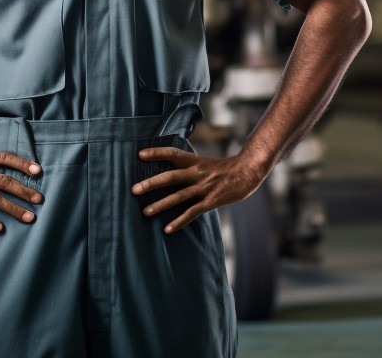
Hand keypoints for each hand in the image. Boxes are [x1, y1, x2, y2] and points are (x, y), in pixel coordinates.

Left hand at [132, 148, 262, 233]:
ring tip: (146, 212)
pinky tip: (168, 229)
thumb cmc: (225, 168)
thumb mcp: (205, 163)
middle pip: (171, 176)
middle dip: (151, 183)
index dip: (156, 153)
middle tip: (134, 189)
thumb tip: (171, 172)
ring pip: (179, 196)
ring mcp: (204, 187)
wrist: (248, 171)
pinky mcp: (211, 201)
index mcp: (195, 161)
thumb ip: (190, 167)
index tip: (139, 154)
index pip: (172, 153)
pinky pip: (193, 212)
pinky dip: (180, 221)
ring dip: (161, 204)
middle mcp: (197, 172)